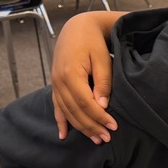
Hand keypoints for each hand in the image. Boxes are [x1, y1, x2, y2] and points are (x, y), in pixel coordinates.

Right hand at [50, 11, 124, 143]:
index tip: (113, 127)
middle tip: (107, 138)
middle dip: (92, 127)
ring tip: (96, 139)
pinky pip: (56, 107)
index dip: (99, 117)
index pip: (85, 103)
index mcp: (70, 74)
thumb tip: (102, 106)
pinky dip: (60, 122)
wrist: (77, 28)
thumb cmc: (92, 42)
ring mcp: (55, 84)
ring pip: (67, 112)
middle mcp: (59, 81)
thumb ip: (102, 82)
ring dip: (81, 128)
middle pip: (75, 111)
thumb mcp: (102, 59)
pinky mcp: (55, 85)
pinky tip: (63, 135)